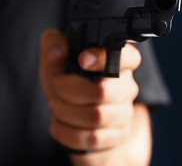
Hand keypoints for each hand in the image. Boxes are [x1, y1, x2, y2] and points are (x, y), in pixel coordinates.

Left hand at [39, 29, 140, 151]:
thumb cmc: (68, 83)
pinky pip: (93, 137)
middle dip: (68, 91)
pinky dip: (68, 133)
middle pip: (102, 91)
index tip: (82, 60)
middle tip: (56, 88)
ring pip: (97, 116)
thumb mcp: (57, 58)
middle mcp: (127, 86)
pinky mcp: (118, 135)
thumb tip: (56, 55)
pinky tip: (58, 125)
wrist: (74, 117)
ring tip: (55, 106)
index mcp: (118, 62)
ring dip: (66, 112)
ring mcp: (125, 112)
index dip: (104, 58)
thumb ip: (54, 43)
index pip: (127, 57)